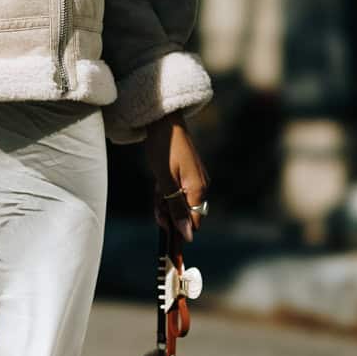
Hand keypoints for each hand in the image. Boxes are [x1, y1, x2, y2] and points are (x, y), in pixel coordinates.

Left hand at [143, 115, 208, 242]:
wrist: (164, 120)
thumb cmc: (164, 148)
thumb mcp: (165, 180)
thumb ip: (176, 208)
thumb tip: (187, 234)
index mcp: (198, 188)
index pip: (194, 220)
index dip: (180, 228)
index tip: (164, 230)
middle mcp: (200, 185)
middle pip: (187, 212)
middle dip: (170, 214)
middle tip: (156, 205)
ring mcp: (194, 179)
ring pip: (180, 202)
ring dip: (166, 202)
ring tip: (156, 191)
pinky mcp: (187, 173)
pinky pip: (178, 191)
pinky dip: (166, 192)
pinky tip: (158, 186)